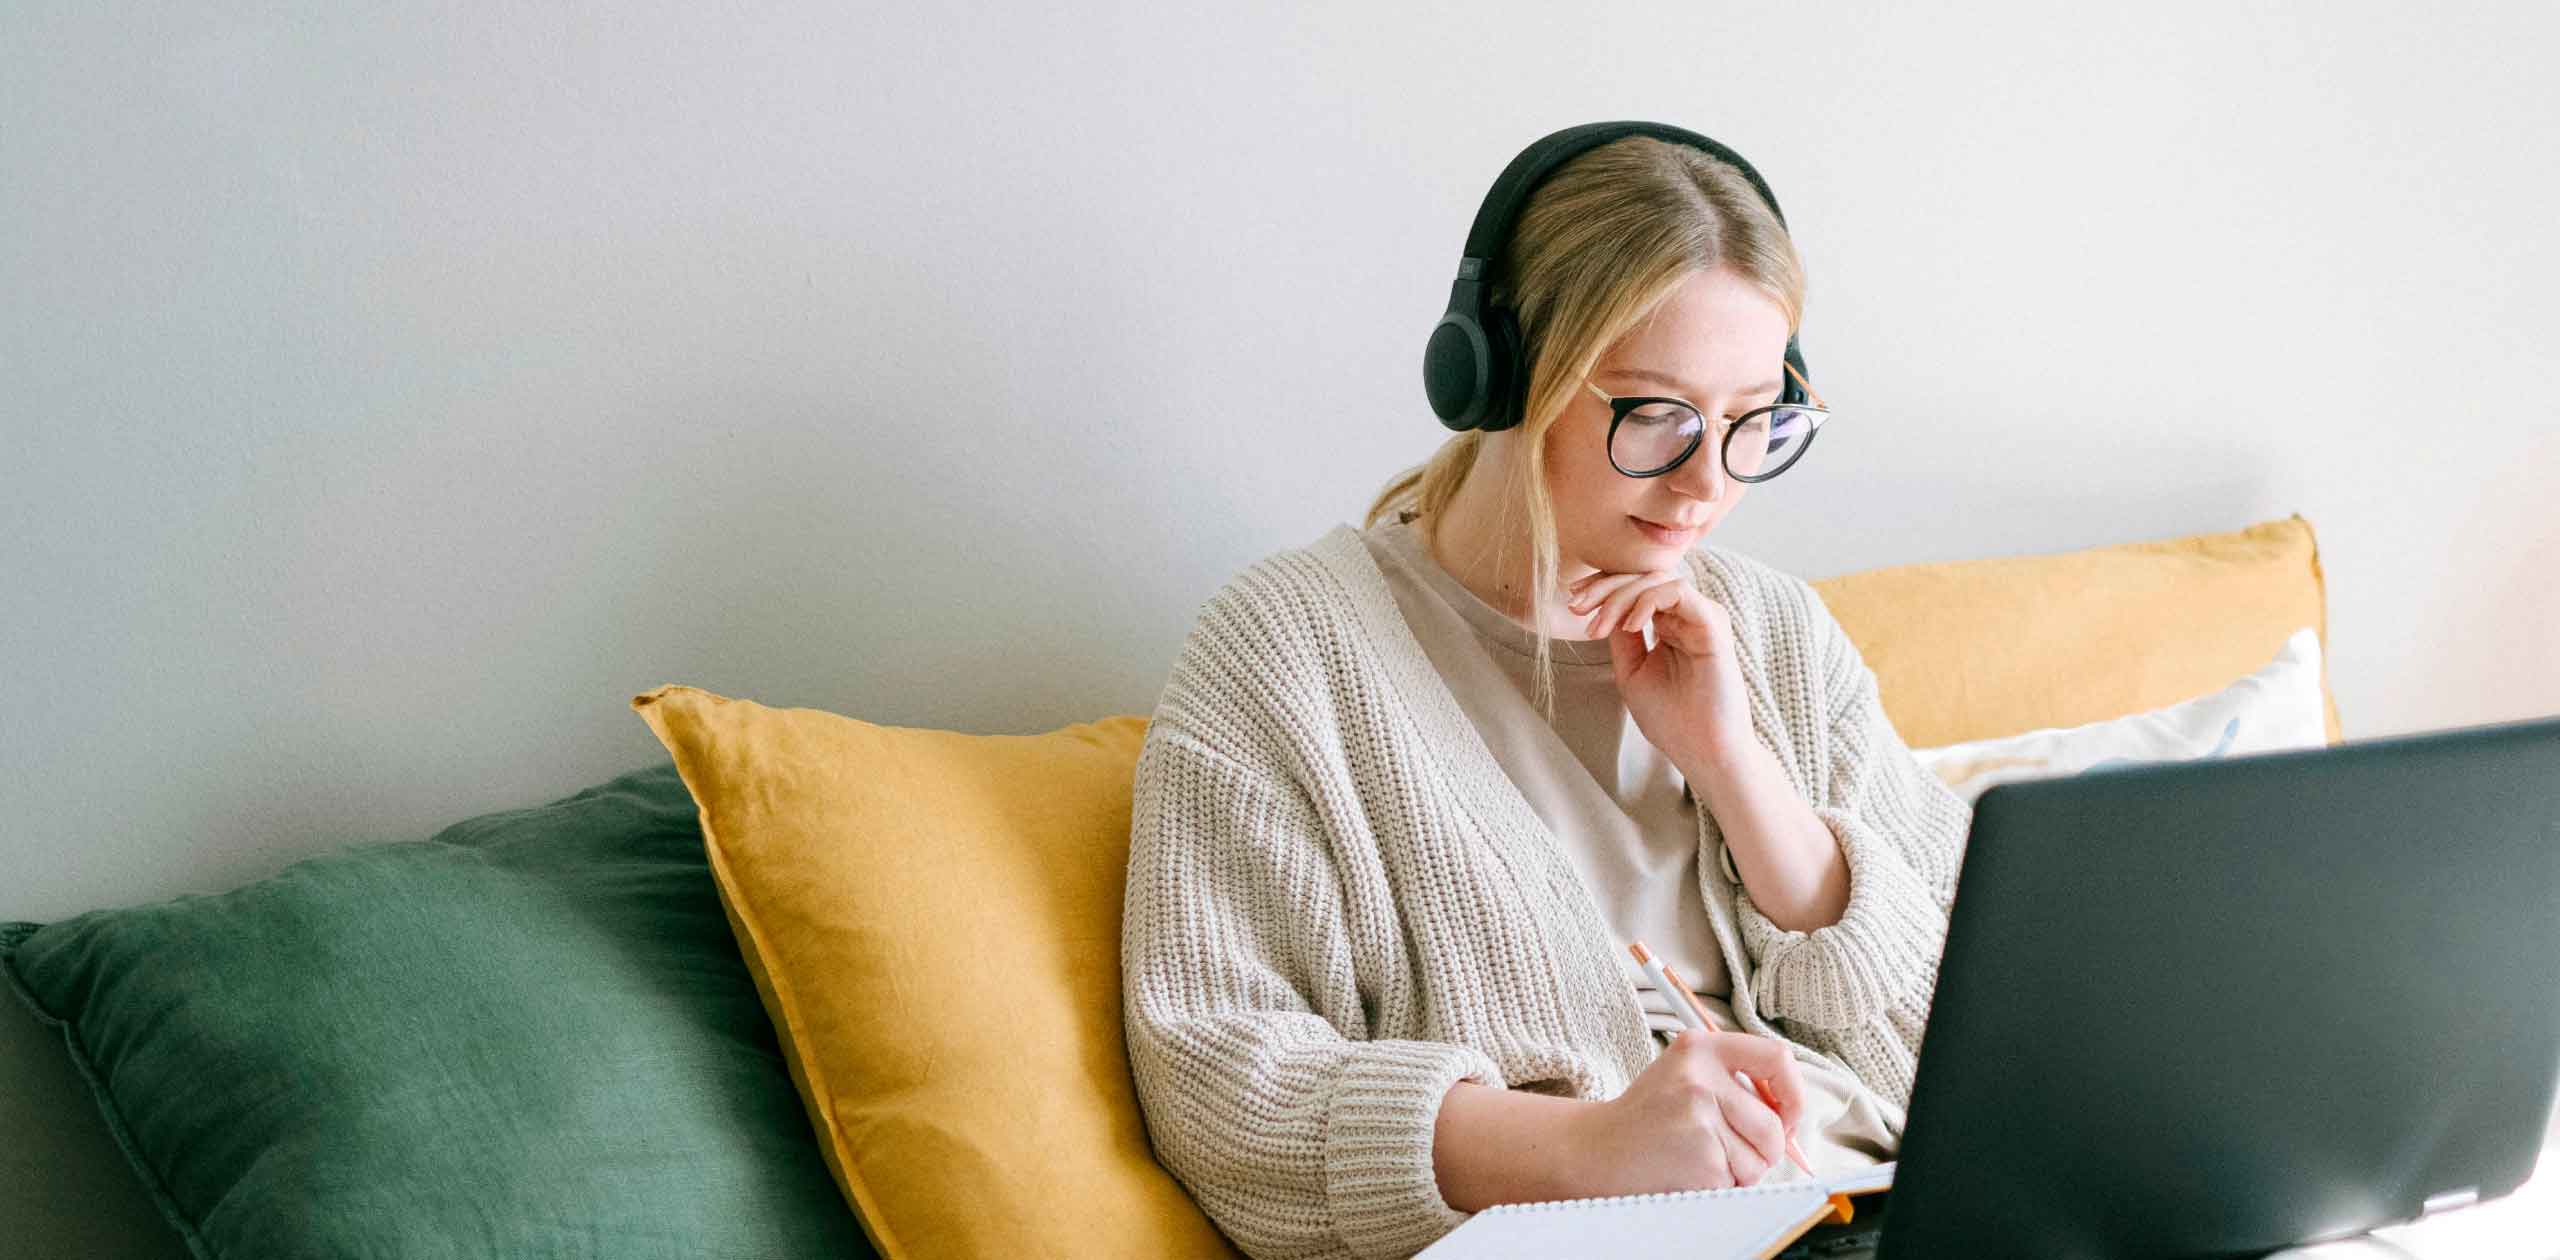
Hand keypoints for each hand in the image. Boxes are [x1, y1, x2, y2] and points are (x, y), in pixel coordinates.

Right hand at [1562, 1027, 1806, 1195]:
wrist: (1599, 1150)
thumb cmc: (1649, 1116)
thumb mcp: (1686, 1075)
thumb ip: (1736, 1082)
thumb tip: (1793, 1115)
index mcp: (1700, 1048)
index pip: (1776, 1057)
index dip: (1793, 1092)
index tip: (1787, 1114)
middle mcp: (1700, 1078)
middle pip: (1774, 1124)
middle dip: (1766, 1148)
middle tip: (1730, 1149)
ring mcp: (1700, 1118)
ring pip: (1761, 1158)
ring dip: (1742, 1170)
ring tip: (1703, 1157)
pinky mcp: (1701, 1158)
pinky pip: (1739, 1180)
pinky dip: (1723, 1185)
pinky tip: (1691, 1171)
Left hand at [1566, 564, 1753, 773]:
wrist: (1702, 751)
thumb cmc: (1671, 719)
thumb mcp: (1631, 671)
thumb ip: (1622, 637)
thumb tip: (1604, 605)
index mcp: (1670, 625)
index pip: (1636, 588)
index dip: (1603, 588)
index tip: (1573, 602)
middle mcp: (1687, 616)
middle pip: (1644, 577)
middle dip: (1604, 586)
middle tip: (1576, 606)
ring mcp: (1702, 618)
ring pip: (1658, 579)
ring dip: (1620, 596)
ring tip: (1599, 625)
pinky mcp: (1713, 624)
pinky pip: (1678, 592)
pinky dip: (1647, 601)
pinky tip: (1630, 626)